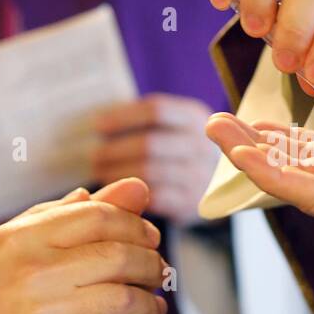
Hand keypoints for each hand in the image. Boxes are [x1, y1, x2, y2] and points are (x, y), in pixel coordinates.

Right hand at [0, 178, 167, 313]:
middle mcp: (35, 273)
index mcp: (23, 239)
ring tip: (153, 310)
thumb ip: (68, 215)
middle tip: (159, 275)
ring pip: (125, 302)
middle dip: (152, 266)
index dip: (136, 225)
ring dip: (150, 308)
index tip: (150, 238)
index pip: (99, 217)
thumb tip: (135, 189)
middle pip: (121, 257)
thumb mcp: (8, 244)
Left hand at [91, 93, 217, 225]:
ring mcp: (198, 176)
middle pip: (150, 144)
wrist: (219, 182)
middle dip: (116, 150)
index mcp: (194, 117)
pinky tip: (115, 189)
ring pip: (149, 172)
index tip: (98, 125)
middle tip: (93, 155)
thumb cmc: (180, 147)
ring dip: (117, 172)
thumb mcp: (175, 124)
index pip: (156, 110)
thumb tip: (98, 120)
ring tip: (99, 171)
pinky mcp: (191, 203)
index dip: (123, 117)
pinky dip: (130, 193)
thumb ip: (144, 119)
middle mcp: (200, 145)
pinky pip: (154, 197)